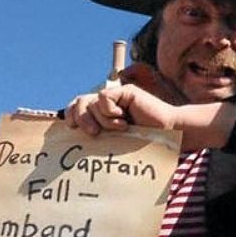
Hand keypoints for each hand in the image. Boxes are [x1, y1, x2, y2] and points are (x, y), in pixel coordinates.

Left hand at [64, 84, 235, 151]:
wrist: (166, 137)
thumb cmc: (142, 144)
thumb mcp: (112, 142)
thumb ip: (96, 135)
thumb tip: (73, 134)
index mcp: (100, 116)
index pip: (75, 109)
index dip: (69, 116)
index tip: (72, 129)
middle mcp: (106, 105)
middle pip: (78, 103)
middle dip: (81, 119)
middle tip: (94, 133)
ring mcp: (116, 97)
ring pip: (91, 102)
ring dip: (101, 120)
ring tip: (118, 129)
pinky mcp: (125, 92)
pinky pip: (104, 98)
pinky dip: (110, 112)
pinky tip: (124, 119)